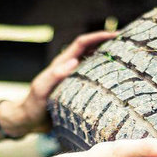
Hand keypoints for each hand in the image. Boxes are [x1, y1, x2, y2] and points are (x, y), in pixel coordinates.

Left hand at [0, 31, 117, 136]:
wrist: (28, 122)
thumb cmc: (33, 105)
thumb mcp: (41, 90)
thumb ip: (55, 75)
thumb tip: (74, 61)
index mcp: (62, 63)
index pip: (82, 43)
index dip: (97, 36)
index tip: (115, 35)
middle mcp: (70, 69)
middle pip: (91, 50)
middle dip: (108, 44)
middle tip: (128, 46)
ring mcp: (74, 80)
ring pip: (94, 66)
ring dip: (108, 61)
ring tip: (127, 63)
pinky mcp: (77, 93)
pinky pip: (94, 82)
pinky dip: (105, 79)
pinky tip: (116, 86)